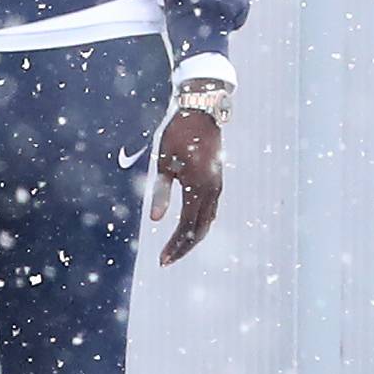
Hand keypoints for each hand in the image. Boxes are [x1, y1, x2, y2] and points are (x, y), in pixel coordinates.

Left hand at [149, 105, 223, 265]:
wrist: (202, 112)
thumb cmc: (178, 135)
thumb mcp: (164, 163)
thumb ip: (161, 192)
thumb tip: (156, 220)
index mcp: (198, 188)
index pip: (187, 228)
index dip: (175, 246)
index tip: (162, 260)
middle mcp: (212, 191)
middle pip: (200, 230)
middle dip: (183, 248)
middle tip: (166, 261)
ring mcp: (217, 186)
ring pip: (208, 221)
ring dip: (192, 238)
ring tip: (176, 250)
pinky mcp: (216, 181)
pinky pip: (210, 210)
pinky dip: (200, 225)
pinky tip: (189, 231)